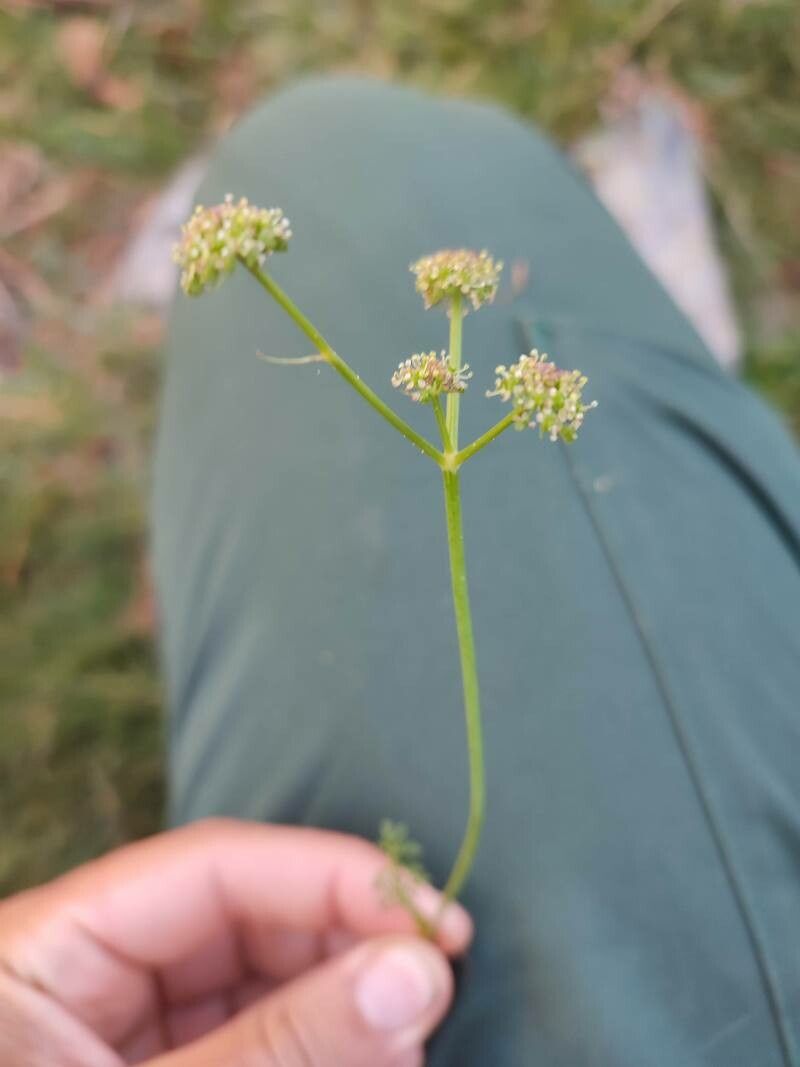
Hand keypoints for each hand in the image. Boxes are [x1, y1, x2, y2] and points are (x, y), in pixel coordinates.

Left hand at [0, 818, 471, 1065]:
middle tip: (433, 983)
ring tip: (409, 1038)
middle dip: (343, 944)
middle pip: (244, 918)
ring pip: (260, 983)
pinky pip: (254, 1041)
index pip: (213, 868)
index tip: (432, 918)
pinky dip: (316, 1051)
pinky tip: (370, 1058)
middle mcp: (92, 973)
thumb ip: (282, 1047)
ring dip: (341, 1005)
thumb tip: (419, 971)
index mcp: (53, 947)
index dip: (329, 876)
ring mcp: (127, 1031)